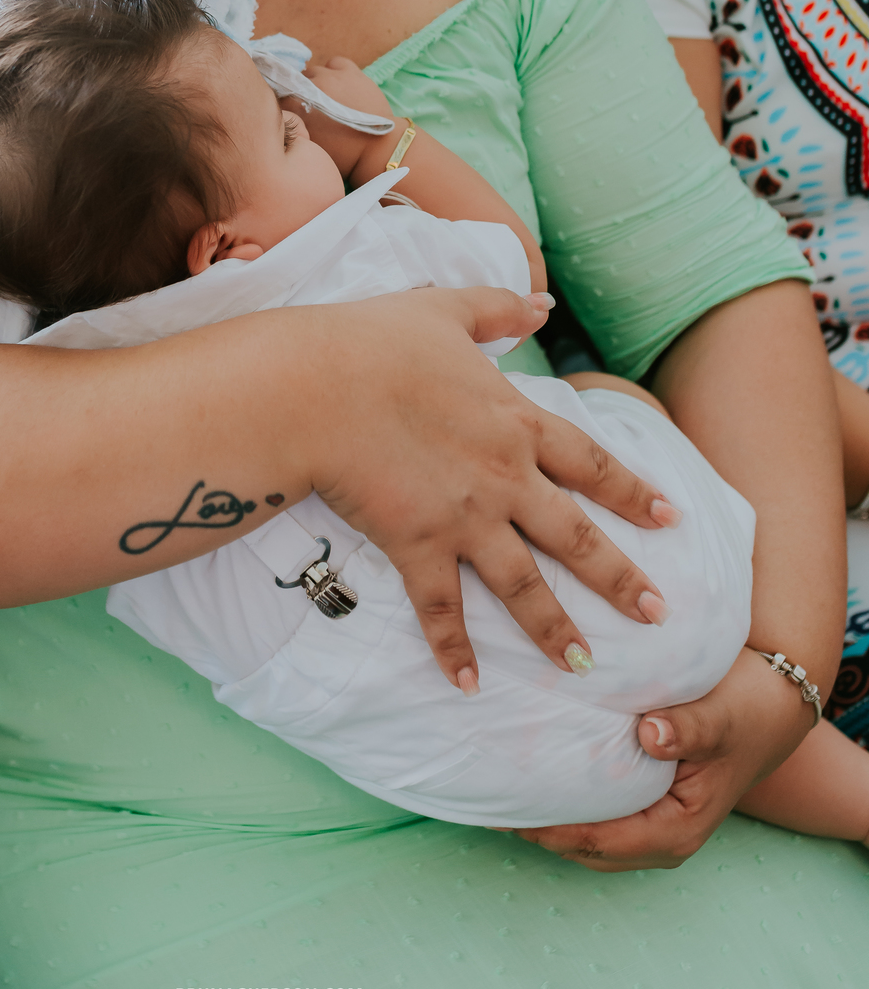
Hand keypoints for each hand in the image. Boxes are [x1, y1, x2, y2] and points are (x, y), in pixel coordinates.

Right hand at [283, 54, 397, 179]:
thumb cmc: (340, 153)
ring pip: (314, 70)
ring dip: (314, 81)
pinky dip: (333, 70)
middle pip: (295, 81)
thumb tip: (285, 114)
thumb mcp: (308, 143)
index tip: (287, 111)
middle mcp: (313, 86)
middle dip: (297, 92)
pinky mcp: (352, 72)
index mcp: (299, 106)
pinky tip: (337, 82)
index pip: (278, 95)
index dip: (282, 103)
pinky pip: (335, 63)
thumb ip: (293, 125)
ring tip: (323, 95)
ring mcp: (334, 76)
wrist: (376, 148)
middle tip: (307, 107)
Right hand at [302, 287, 677, 691]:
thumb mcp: (446, 309)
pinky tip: (466, 685)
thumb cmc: (375, 341)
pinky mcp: (418, 546)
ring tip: (586, 666)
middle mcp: (504, 477)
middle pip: (574, 537)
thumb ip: (499, 308)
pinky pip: (442, 609)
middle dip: (619, 578)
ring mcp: (465, 517)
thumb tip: (541, 302)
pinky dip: (453, 649)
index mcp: (514, 421)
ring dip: (556, 629)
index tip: (669, 517)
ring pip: (524, 586)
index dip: (631, 490)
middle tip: (657, 614)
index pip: (589, 462)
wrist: (319, 386)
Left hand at [513, 646, 813, 869]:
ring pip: (586, 836)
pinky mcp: (646, 802)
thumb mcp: (720, 714)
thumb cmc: (745, 708)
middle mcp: (663, 837)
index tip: (505, 807)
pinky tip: (533, 773)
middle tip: (486, 796)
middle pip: (584, 847)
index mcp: (677, 830)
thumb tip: (651, 735)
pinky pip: (596, 813)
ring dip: (546, 818)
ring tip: (497, 789)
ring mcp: (654, 824)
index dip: (549, 829)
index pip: (598, 841)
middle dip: (536, 828)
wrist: (773, 703)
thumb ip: (687, 727)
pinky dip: (564, 801)